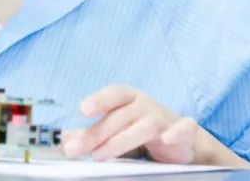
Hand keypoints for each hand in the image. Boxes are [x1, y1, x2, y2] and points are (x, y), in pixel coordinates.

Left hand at [61, 85, 199, 163]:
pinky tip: (167, 139)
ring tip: (100, 155)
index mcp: (130, 99)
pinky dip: (177, 132)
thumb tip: (65, 140)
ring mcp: (165, 118)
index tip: (83, 110)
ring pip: (145, 125)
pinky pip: (184, 128)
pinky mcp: (184, 132)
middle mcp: (146, 105)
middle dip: (98, 132)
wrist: (183, 141)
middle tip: (77, 149)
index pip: (115, 94)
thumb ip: (93, 134)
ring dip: (121, 140)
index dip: (100, 99)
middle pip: (121, 116)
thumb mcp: (116, 130)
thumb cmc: (142, 130)